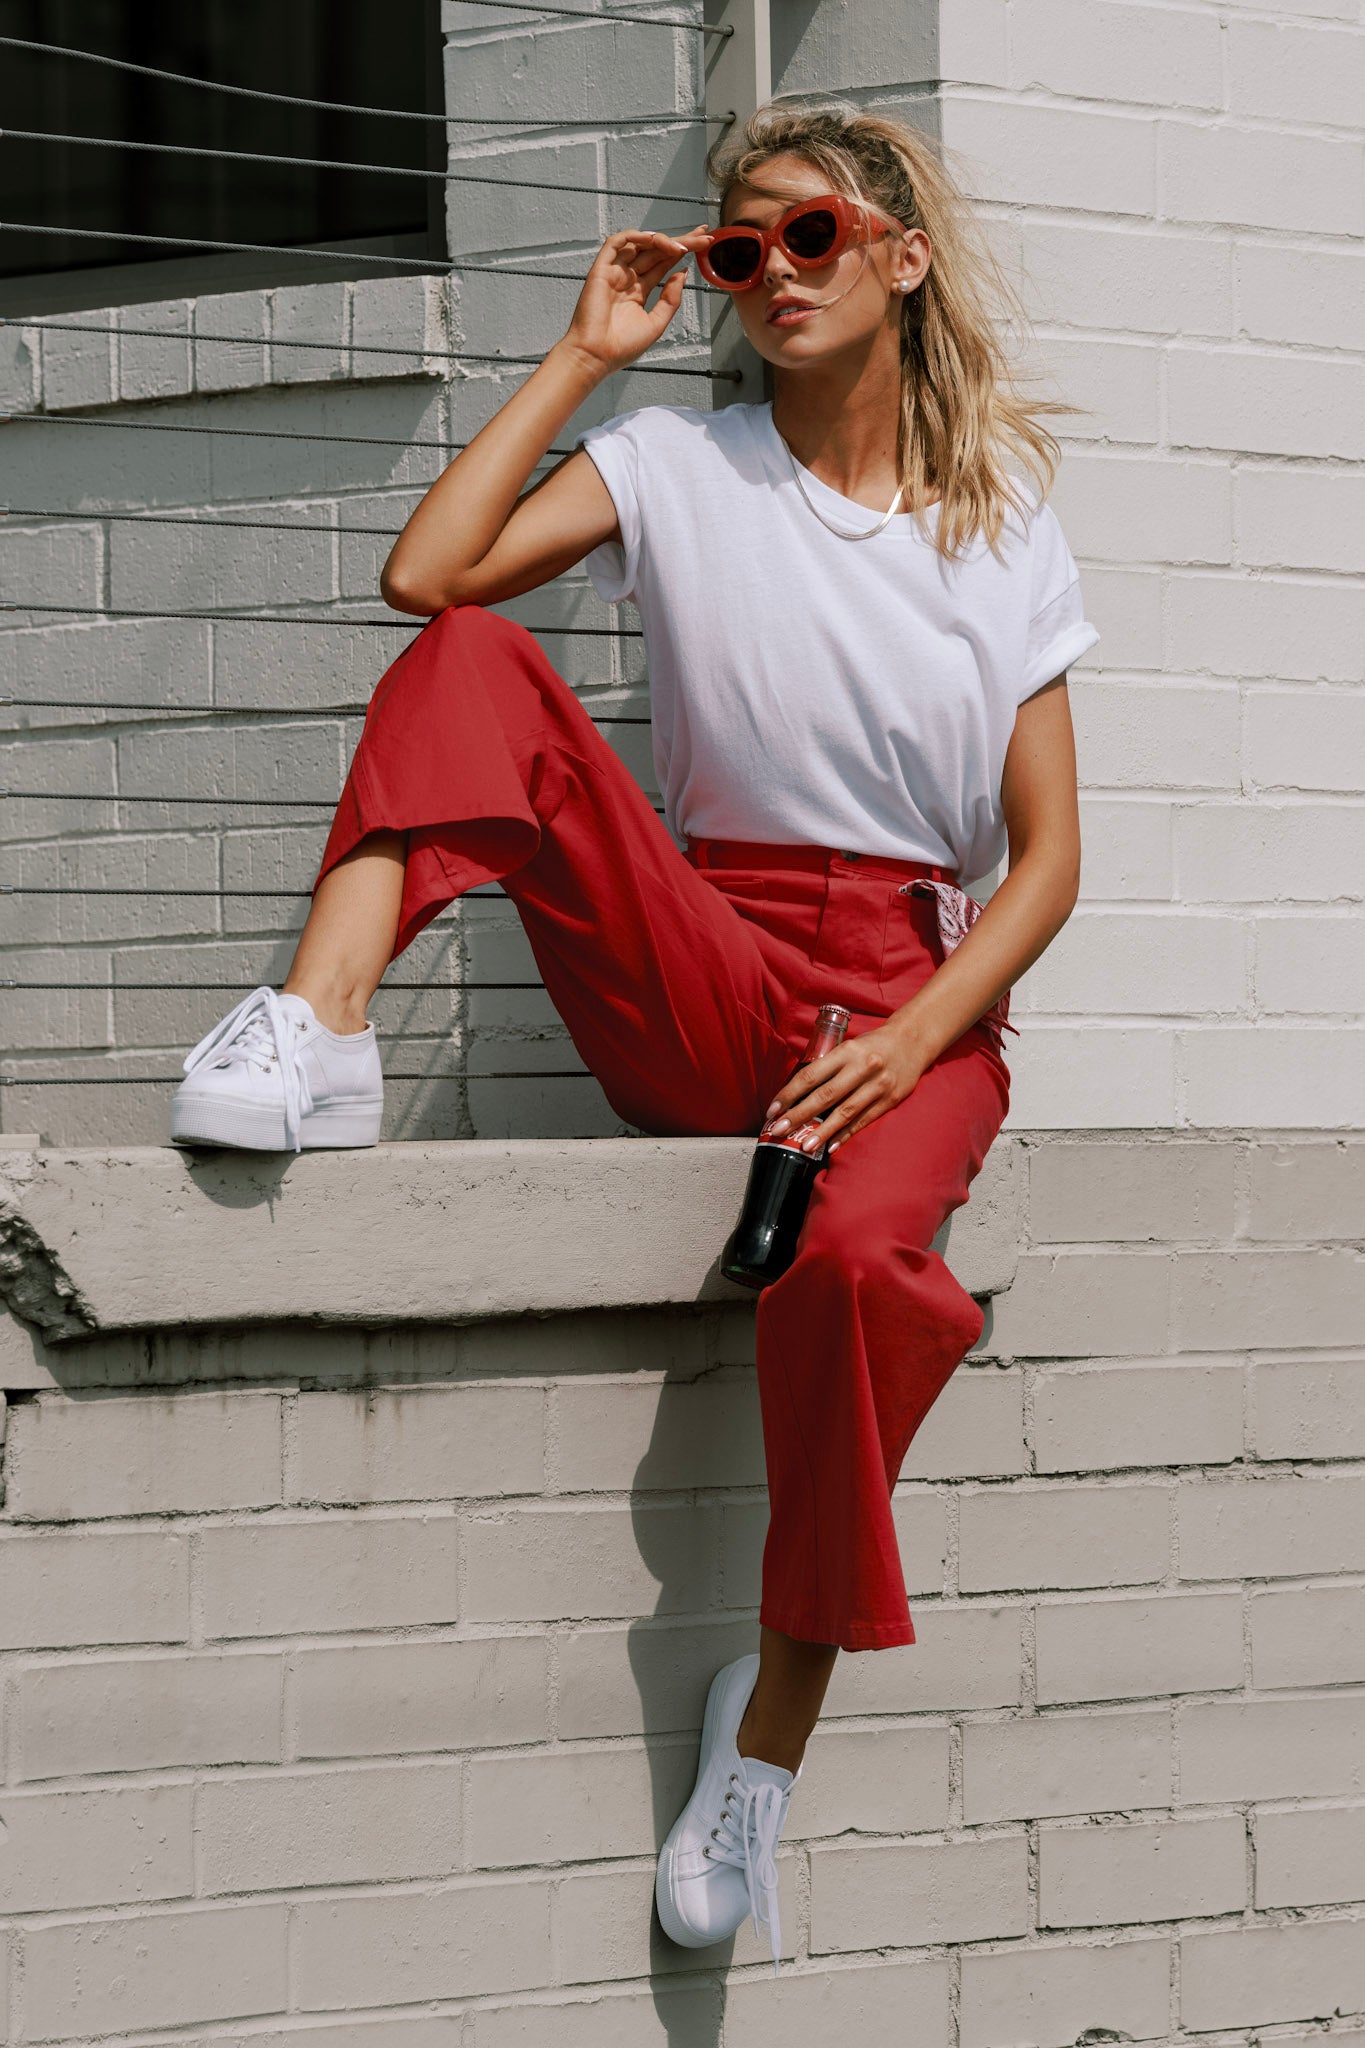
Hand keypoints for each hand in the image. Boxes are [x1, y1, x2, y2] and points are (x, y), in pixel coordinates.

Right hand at [561, 225, 713, 377]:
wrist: (596, 356)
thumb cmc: (621, 347)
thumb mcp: (656, 323)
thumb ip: (670, 299)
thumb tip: (682, 273)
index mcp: (638, 291)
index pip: (663, 264)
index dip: (682, 252)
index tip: (703, 244)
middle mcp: (627, 278)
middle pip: (656, 252)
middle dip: (680, 241)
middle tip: (702, 235)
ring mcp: (615, 272)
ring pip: (640, 244)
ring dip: (661, 240)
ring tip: (681, 246)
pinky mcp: (601, 269)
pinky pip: (616, 243)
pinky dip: (635, 236)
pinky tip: (653, 240)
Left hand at [762, 1022, 926, 1156]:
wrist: (912, 1042)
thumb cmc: (872, 1046)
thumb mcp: (848, 1047)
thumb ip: (827, 1066)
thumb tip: (796, 1094)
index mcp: (846, 1052)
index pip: (811, 1075)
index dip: (789, 1094)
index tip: (773, 1110)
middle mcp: (862, 1067)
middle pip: (825, 1095)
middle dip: (799, 1115)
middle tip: (779, 1131)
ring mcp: (878, 1085)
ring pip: (845, 1112)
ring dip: (822, 1131)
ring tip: (805, 1145)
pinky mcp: (890, 1099)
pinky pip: (864, 1120)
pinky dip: (846, 1134)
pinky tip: (830, 1146)